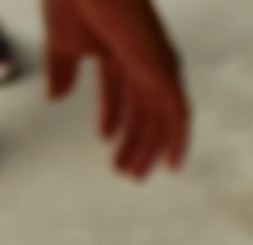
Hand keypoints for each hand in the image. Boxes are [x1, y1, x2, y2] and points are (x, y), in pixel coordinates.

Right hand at [43, 0, 188, 177]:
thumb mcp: (62, 42)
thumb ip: (61, 70)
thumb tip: (53, 99)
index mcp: (118, 49)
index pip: (120, 92)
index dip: (113, 118)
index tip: (103, 140)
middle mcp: (143, 59)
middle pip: (142, 110)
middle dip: (133, 141)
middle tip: (123, 171)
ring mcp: (158, 65)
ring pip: (159, 118)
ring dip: (149, 149)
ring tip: (134, 175)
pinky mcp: (168, 71)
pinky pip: (180, 114)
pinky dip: (178, 140)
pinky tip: (170, 165)